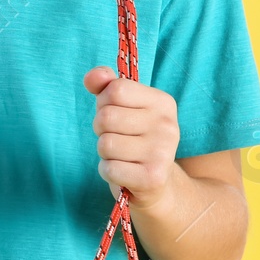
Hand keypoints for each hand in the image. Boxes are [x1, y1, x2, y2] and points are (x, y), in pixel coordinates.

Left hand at [83, 67, 180, 213]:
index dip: (104, 101)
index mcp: (162, 102)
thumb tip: (92, 76)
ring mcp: (162, 152)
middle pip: (106, 117)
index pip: (116, 89)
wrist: (157, 183)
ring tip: (122, 155)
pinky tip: (123, 172)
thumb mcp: (122, 106)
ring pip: (105, 144)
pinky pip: (109, 168)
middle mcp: (167, 125)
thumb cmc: (133, 138)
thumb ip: (105, 85)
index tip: (115, 112)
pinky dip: (108, 171)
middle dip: (101, 129)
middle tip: (118, 137)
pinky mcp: (152, 178)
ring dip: (104, 152)